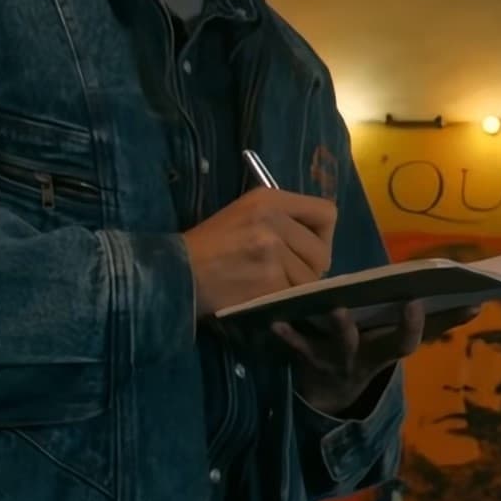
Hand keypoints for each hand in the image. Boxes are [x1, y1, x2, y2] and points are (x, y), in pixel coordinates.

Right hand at [183, 188, 336, 317]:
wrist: (174, 272)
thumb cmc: (209, 246)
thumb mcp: (245, 215)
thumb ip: (283, 220)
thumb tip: (320, 244)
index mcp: (270, 199)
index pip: (326, 213)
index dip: (322, 235)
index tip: (306, 249)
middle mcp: (274, 219)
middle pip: (322, 251)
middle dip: (310, 268)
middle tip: (285, 275)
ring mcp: (272, 249)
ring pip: (311, 278)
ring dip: (296, 288)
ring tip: (269, 286)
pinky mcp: (268, 279)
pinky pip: (294, 295)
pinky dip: (283, 302)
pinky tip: (263, 297)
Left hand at [275, 301, 479, 417]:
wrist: (327, 389)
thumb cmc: (370, 351)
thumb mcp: (400, 341)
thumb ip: (436, 323)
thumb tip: (478, 304)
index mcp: (393, 350)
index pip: (425, 338)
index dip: (438, 324)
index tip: (456, 301)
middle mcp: (372, 357)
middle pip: (392, 347)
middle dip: (405, 329)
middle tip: (413, 303)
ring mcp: (342, 360)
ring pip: (346, 345)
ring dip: (344, 327)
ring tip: (339, 307)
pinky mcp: (310, 359)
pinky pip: (299, 348)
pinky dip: (288, 336)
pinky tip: (276, 322)